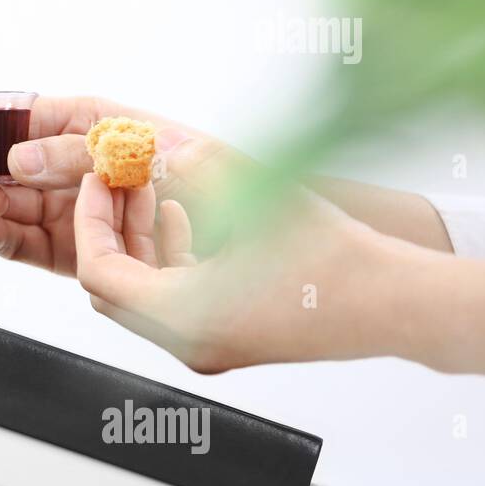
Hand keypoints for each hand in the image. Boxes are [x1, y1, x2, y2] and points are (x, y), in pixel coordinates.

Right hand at [0, 96, 213, 275]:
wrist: (263, 235)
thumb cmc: (219, 176)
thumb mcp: (148, 150)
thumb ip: (79, 153)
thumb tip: (17, 161)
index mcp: (94, 122)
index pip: (26, 114)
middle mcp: (77, 164)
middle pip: (7, 161)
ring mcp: (74, 208)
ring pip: (10, 203)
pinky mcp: (75, 249)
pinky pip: (26, 244)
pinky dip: (3, 240)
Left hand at [75, 172, 397, 372]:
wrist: (395, 305)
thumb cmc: (334, 257)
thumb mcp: (257, 196)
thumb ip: (197, 163)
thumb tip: (151, 138)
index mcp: (182, 317)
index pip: (99, 272)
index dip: (90, 221)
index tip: (99, 181)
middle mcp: (186, 342)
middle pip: (113, 287)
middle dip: (109, 229)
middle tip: (117, 181)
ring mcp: (207, 347)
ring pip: (141, 294)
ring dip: (138, 240)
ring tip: (151, 188)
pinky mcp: (228, 339)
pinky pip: (174, 301)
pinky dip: (168, 259)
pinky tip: (186, 216)